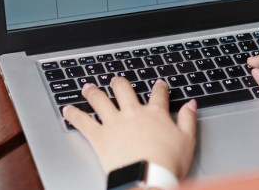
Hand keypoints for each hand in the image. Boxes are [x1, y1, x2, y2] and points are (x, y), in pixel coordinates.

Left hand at [62, 77, 196, 177]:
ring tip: (87, 87)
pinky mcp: (100, 137)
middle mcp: (133, 113)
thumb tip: (191, 104)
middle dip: (119, 83)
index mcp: (155, 113)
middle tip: (116, 80)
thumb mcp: (187, 140)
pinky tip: (67, 110)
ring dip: (93, 92)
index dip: (159, 87)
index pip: (158, 94)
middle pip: (124, 90)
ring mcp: (114, 123)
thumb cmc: (167, 162)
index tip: (159, 84)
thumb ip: (188, 119)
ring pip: (101, 101)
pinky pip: (83, 122)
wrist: (147, 178)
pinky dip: (74, 115)